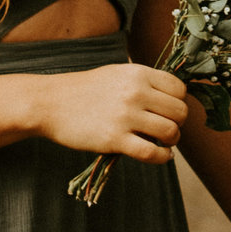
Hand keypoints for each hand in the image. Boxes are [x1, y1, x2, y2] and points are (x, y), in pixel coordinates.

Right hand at [33, 61, 188, 165]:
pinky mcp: (115, 139)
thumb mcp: (117, 74)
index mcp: (138, 74)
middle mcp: (135, 92)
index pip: (179, 89)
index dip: (179, 102)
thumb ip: (143, 82)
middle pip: (180, 112)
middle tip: (165, 129)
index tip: (169, 111)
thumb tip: (172, 98)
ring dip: (171, 142)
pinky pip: (152, 153)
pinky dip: (162, 158)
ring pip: (171, 132)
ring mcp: (126, 116)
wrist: (51, 103)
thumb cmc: (85, 89)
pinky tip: (159, 156)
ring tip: (162, 143)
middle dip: (177, 123)